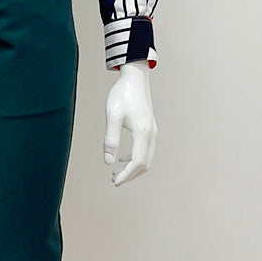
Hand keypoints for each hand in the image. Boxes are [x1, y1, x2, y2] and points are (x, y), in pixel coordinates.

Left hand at [104, 60, 156, 186]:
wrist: (135, 78)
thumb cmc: (122, 95)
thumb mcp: (112, 116)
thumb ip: (110, 140)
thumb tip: (109, 162)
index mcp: (143, 132)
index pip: (137, 162)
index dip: (126, 175)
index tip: (114, 182)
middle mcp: (151, 134)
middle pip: (144, 164)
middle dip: (130, 175)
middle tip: (113, 179)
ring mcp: (153, 131)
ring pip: (147, 159)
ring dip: (133, 168)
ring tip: (116, 172)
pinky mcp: (150, 128)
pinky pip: (146, 151)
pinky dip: (136, 159)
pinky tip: (123, 158)